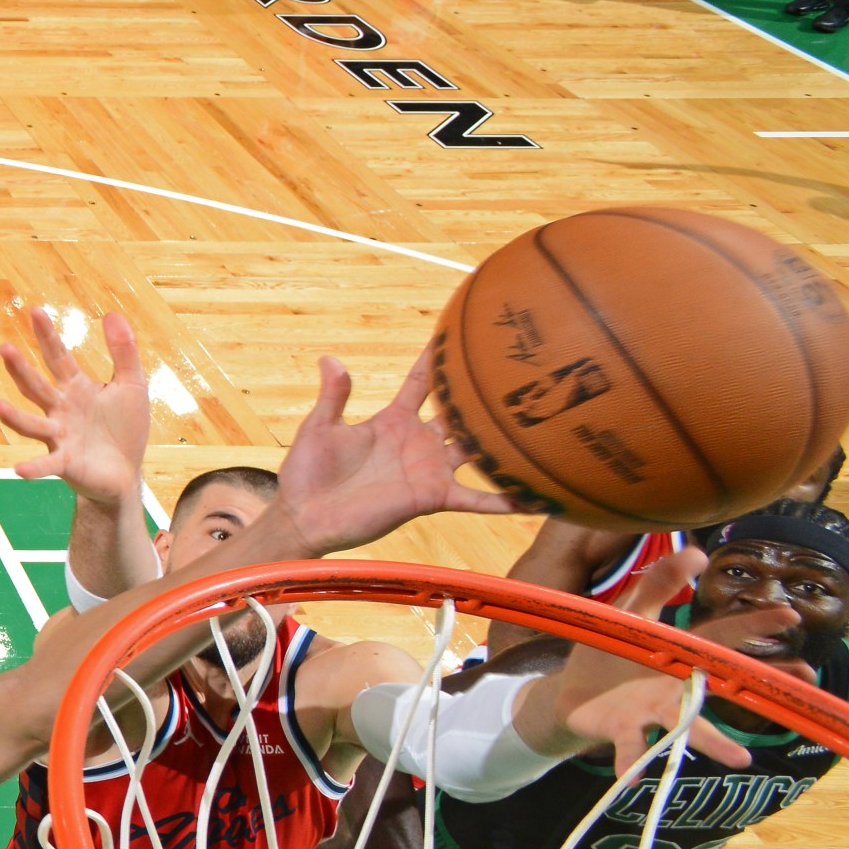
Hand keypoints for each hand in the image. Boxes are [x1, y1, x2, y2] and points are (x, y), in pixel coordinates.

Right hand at [0, 310, 150, 503]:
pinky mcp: (66, 463)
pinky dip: (34, 467)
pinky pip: (47, 465)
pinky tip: (19, 469)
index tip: (35, 311)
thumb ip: (123, 351)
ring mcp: (59, 437)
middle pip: (37, 386)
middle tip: (5, 348)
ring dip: (15, 417)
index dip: (47, 335)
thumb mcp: (132, 384)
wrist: (126, 472)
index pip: (58, 357)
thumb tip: (111, 314)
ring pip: (32, 425)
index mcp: (75, 388)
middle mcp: (60, 410)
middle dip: (21, 369)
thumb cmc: (124, 428)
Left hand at [273, 349, 515, 557]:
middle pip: (460, 412)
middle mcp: (418, 441)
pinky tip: (535, 497)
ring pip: (476, 449)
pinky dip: (503, 500)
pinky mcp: (431, 497)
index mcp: (393, 419)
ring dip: (504, 439)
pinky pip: (474, 499)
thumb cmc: (307, 472)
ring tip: (543, 423)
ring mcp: (428, 469)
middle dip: (484, 394)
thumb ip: (334, 395)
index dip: (438, 359)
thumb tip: (330, 359)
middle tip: (520, 369)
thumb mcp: (319, 427)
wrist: (304, 516)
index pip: (422, 382)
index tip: (463, 332)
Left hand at [519, 550, 774, 774]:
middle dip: (760, 685)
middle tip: (801, 681)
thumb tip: (695, 551)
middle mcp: (678, 685)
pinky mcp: (624, 729)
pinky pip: (632, 746)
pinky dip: (631, 760)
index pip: (723, 635)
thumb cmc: (608, 654)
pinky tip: (634, 775)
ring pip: (688, 724)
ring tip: (741, 758)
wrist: (567, 693)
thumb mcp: (629, 614)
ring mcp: (654, 710)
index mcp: (681, 654)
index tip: (788, 614)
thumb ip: (656, 584)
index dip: (753, 623)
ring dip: (713, 741)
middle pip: (722, 685)